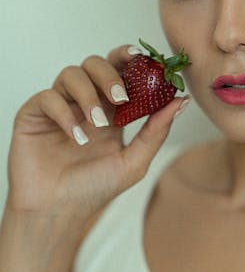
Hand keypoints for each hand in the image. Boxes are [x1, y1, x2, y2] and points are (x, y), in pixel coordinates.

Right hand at [6, 44, 188, 228]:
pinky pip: (47, 97)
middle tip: (122, 97)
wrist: (59, 212)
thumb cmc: (95, 188)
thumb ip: (157, 131)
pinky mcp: (34, 114)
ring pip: (72, 74)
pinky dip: (64, 113)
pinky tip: (77, 137)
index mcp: (111, 109)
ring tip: (99, 124)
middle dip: (111, 74)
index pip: (121, 71)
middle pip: (96, 63)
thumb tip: (182, 101)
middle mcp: (85, 102)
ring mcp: (60, 106)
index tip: (145, 58)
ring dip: (89, 95)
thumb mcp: (134, 161)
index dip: (131, 59)